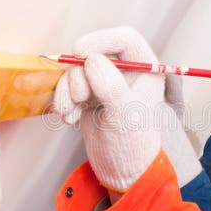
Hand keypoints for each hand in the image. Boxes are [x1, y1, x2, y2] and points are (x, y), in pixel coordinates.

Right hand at [54, 27, 202, 187]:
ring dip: (68, 89)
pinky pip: (68, 85)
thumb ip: (110, 85)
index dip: (101, 39)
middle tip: (80, 97)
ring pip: (77, 69)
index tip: (81, 51)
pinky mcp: (89, 97)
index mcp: (146, 71)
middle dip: (79, 73)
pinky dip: (64, 99)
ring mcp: (105, 83)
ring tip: (71, 112)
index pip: (125, 38)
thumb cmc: (133, 145)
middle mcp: (126, 73)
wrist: (121, 172)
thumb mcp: (125, 113)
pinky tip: (68, 118)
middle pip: (94, 52)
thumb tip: (92, 61)